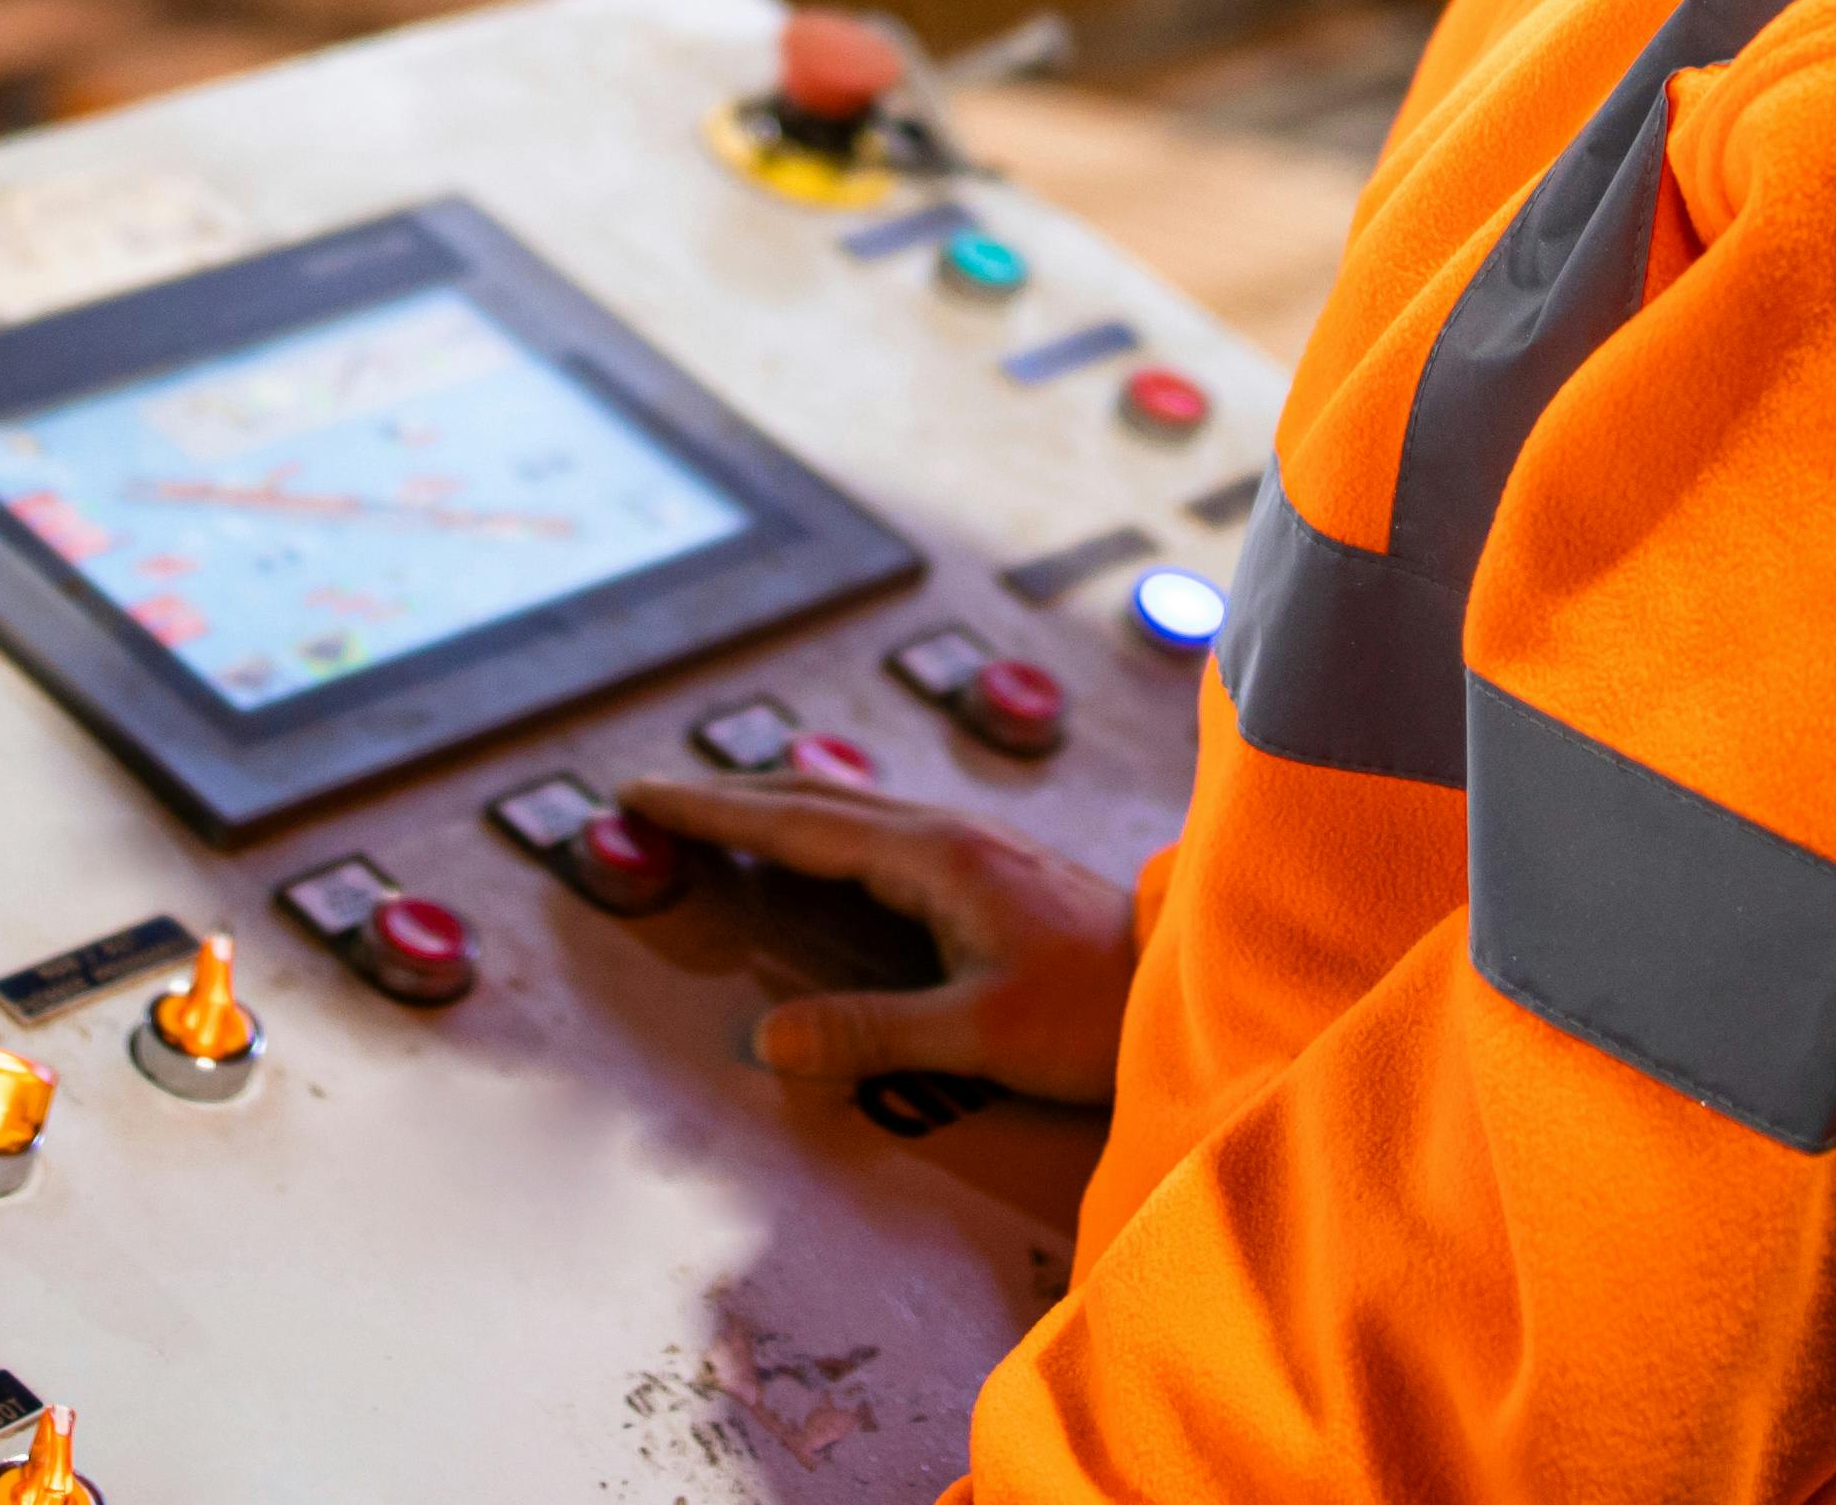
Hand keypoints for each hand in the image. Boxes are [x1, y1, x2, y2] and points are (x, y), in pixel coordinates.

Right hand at [619, 770, 1139, 1105]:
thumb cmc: (1095, 1011)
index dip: (714, 810)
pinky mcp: (989, 864)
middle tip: (653, 795)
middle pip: (814, 797)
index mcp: (931, 856)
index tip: (642, 794)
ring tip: (720, 807)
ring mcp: (972, 841)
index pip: (795, 822)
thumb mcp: (980, 1035)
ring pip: (849, 805)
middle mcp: (945, 832)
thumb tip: (766, 1041)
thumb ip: (871, 1032)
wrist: (1194, 983)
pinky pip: (878, 825)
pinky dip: (823, 822)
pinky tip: (827, 836)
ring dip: (777, 803)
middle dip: (730, 793)